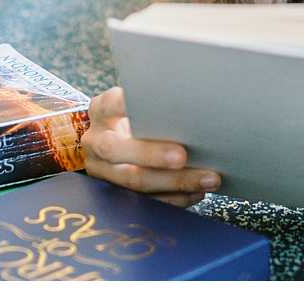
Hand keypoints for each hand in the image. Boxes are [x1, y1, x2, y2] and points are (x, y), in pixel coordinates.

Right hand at [82, 86, 221, 206]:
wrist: (111, 140)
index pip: (112, 103)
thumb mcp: (136, 104)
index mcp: (102, 111)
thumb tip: (197, 107)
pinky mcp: (116, 193)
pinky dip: (174, 198)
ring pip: (133, 180)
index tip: (158, 106)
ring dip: (173, 182)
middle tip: (183, 156)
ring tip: (207, 179)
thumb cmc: (137, 118)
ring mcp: (102, 170)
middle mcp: (96, 141)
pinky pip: (145, 200)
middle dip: (152, 155)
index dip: (129, 105)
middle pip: (116, 150)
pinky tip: (196, 192)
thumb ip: (155, 105)